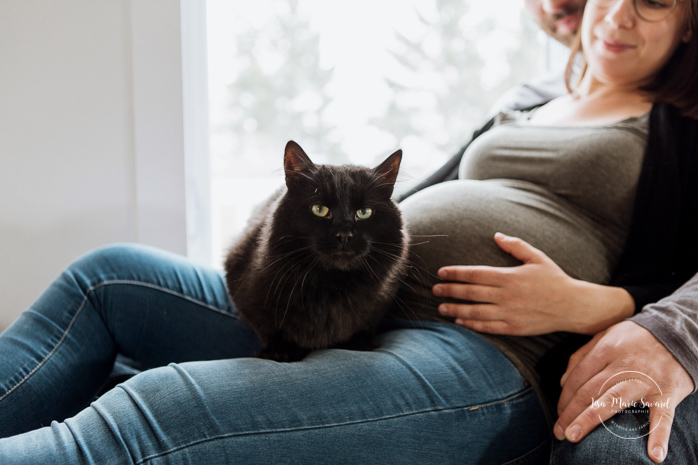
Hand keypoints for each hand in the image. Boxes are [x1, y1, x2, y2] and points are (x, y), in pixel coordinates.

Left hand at [432, 233, 634, 334]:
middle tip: (434, 290)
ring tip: (441, 307)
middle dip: (450, 290)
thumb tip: (496, 235)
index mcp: (510, 276)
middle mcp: (507, 295)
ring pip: (475, 312)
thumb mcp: (537, 257)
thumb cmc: (554, 279)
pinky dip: (472, 324)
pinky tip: (460, 321)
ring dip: (456, 309)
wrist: (573, 306)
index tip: (441, 272)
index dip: (456, 273)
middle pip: (471, 292)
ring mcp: (509, 313)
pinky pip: (488, 327)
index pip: (475, 273)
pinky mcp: (514, 328)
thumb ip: (515, 246)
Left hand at [555, 321, 694, 462]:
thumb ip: (582, 356)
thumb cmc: (635, 338)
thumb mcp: (606, 335)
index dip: (565, 396)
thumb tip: (562, 381)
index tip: (558, 412)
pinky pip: (663, 417)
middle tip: (559, 430)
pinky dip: (659, 436)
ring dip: (590, 419)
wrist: (677, 333)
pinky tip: (653, 455)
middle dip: (571, 412)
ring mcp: (646, 379)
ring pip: (613, 401)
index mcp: (607, 349)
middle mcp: (624, 364)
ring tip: (573, 436)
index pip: (579, 376)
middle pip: (590, 390)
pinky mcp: (667, 392)